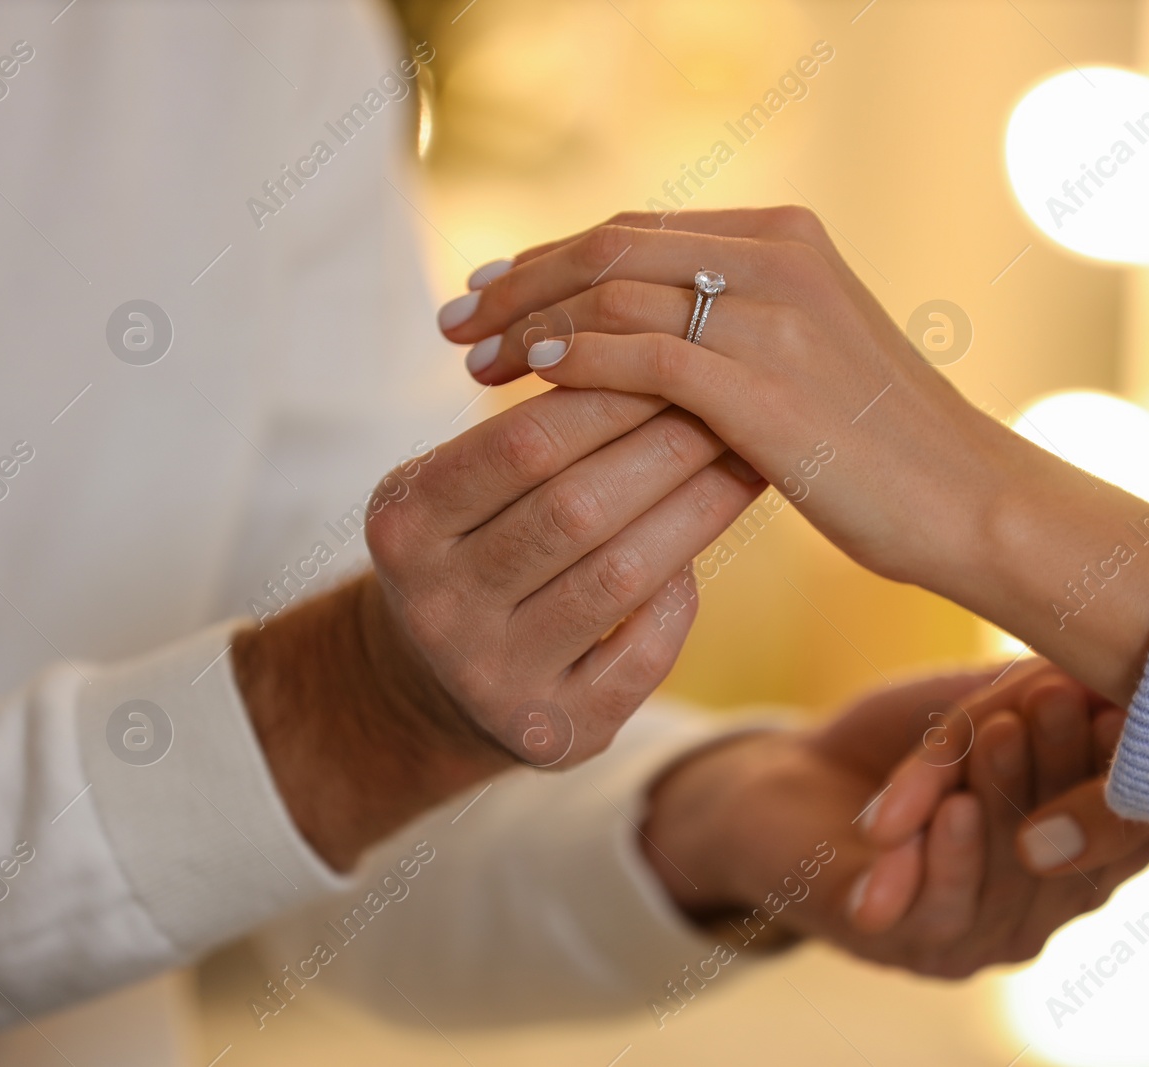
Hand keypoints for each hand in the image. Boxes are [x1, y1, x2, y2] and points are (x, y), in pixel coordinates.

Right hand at [233, 387, 762, 868]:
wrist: (435, 682)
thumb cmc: (474, 547)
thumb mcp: (459, 488)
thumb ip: (525, 434)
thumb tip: (652, 355)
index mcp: (404, 525)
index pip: (523, 442)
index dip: (609, 395)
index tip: (677, 355)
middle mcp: (437, 606)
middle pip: (577, 508)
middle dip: (668, 446)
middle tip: (731, 405)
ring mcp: (493, 677)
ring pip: (620, 577)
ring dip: (697, 510)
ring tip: (745, 461)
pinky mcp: (553, 732)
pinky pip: (641, 654)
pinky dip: (679, 598)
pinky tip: (701, 556)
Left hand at [437, 209, 1148, 704]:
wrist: (970, 499)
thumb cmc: (888, 448)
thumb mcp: (813, 358)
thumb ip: (738, 328)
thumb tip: (641, 337)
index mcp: (786, 238)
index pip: (638, 229)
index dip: (554, 256)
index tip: (498, 289)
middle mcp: (775, 256)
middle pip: (611, 246)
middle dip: (523, 279)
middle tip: (459, 317)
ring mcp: (770, 313)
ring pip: (613, 292)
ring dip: (533, 322)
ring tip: (478, 358)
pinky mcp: (761, 380)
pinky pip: (639, 351)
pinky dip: (577, 358)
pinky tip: (534, 376)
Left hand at [638, 669, 1148, 976]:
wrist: (786, 780)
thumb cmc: (900, 739)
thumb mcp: (980, 706)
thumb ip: (1041, 699)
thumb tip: (1113, 679)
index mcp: (1073, 860)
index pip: (1122, 832)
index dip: (1120, 772)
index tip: (1116, 702)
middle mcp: (1036, 911)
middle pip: (1070, 854)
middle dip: (1062, 767)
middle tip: (1060, 698)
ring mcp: (973, 938)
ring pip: (1009, 882)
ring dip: (1006, 799)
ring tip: (1002, 732)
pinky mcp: (899, 945)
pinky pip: (938, 913)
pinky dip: (947, 857)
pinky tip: (952, 810)